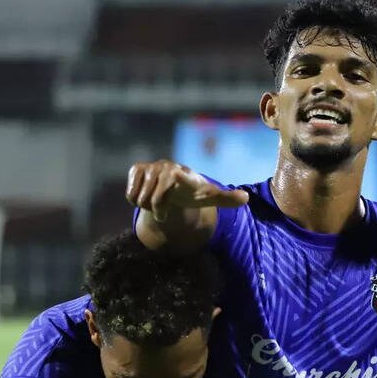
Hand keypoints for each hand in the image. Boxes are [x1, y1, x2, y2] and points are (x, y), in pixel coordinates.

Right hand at [126, 160, 248, 221]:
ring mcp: (149, 167)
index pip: (176, 178)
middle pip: (152, 200)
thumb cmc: (192, 192)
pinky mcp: (136, 170)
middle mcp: (165, 167)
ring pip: (139, 199)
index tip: (174, 180)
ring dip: (147, 207)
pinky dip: (135, 200)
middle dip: (157, 210)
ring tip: (157, 202)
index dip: (173, 184)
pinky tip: (145, 196)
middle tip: (166, 210)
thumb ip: (227, 199)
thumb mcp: (209, 197)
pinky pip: (130, 194)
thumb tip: (246, 198)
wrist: (174, 186)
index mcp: (182, 174)